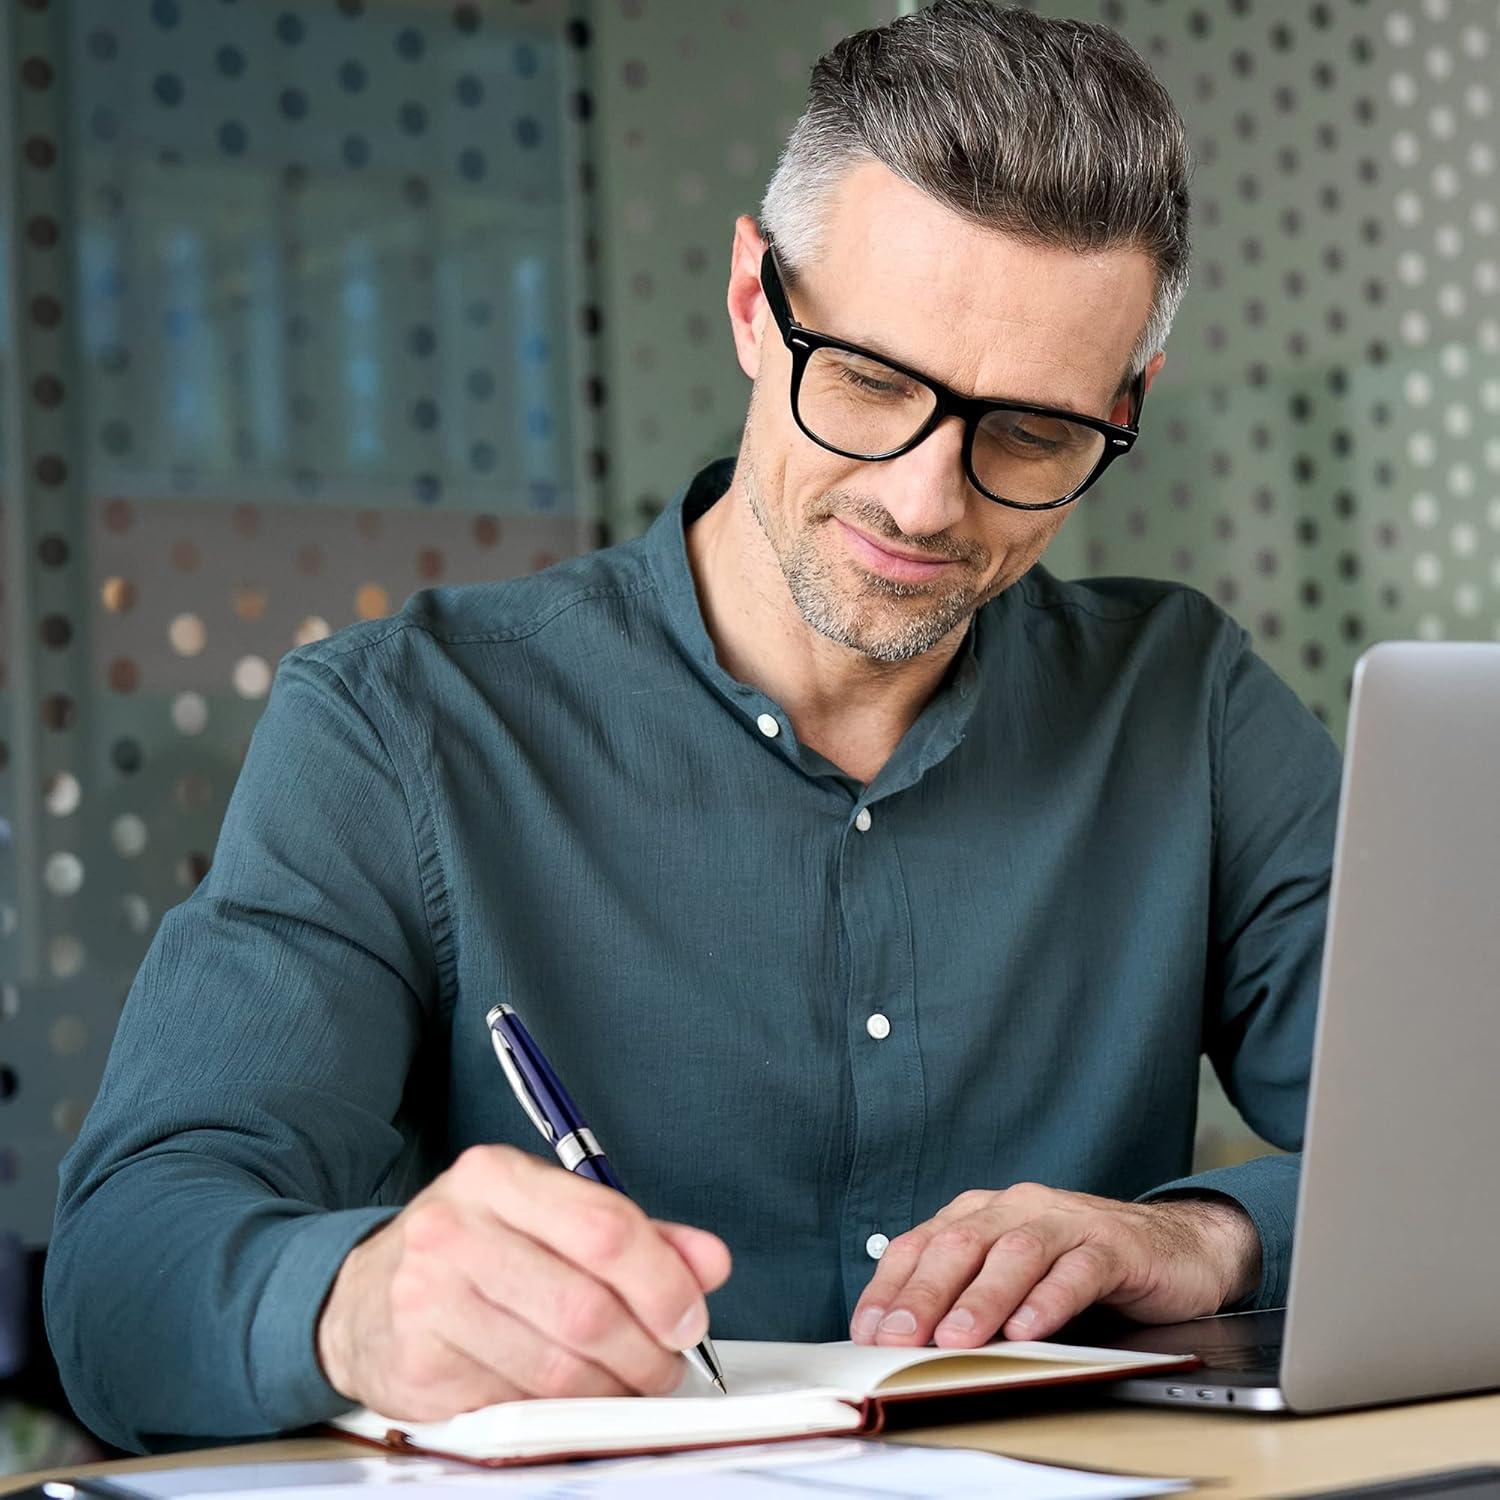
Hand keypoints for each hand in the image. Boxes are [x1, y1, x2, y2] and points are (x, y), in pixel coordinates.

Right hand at [316, 1145, 731, 1418]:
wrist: (359, 1298)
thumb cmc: (472, 1253)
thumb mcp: (547, 1219)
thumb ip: (635, 1236)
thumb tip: (708, 1261)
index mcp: (496, 1176)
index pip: (605, 1227)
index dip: (664, 1281)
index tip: (689, 1315)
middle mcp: (455, 1229)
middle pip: (587, 1306)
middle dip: (646, 1350)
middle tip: (665, 1366)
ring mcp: (428, 1299)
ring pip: (558, 1366)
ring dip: (612, 1390)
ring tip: (625, 1384)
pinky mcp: (418, 1365)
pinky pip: (519, 1404)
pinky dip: (561, 1412)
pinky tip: (567, 1397)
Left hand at [850, 1184, 1259, 1347]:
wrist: (1176, 1246)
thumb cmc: (1082, 1265)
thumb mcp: (1015, 1278)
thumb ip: (968, 1296)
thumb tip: (909, 1344)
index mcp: (983, 1213)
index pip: (922, 1242)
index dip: (891, 1286)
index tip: (868, 1329)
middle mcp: (1018, 1208)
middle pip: (961, 1244)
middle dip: (924, 1294)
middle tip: (900, 1339)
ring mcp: (1066, 1221)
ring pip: (1015, 1253)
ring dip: (981, 1299)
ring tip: (956, 1340)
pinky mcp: (1113, 1245)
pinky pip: (1077, 1271)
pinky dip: (1049, 1300)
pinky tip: (1029, 1329)